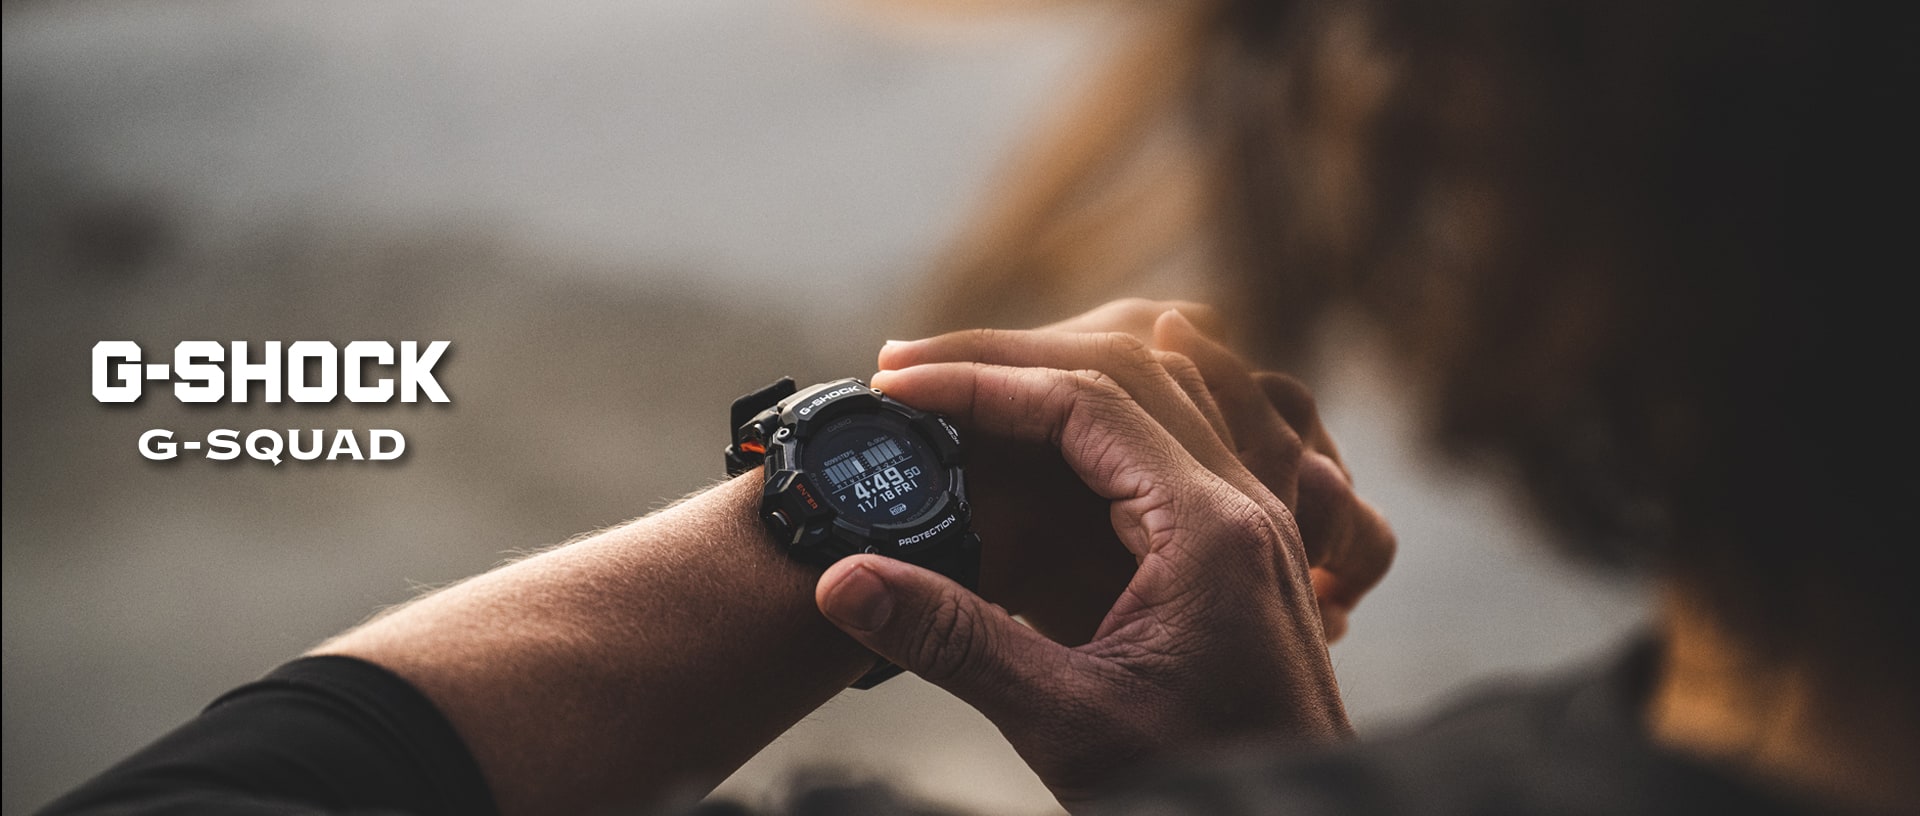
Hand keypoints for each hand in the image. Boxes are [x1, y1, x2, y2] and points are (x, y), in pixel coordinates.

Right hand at [821, 315, 1358, 805]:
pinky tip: (1053, 431)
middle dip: (1009, 363)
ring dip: (1059, 380)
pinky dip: (1104, 420)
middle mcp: (1245, 506)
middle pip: (1126, 376)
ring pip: (1160, 396)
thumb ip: (955, 640)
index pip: (1086, 403)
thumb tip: (842, 582)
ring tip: (963, 386)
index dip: (981, 383)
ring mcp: (1255, 522)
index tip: (897, 387)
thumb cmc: (1196, 779)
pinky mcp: (1243, 549)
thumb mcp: (1063, 717)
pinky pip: (1179, 440)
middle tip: (907, 369)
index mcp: (1210, 529)